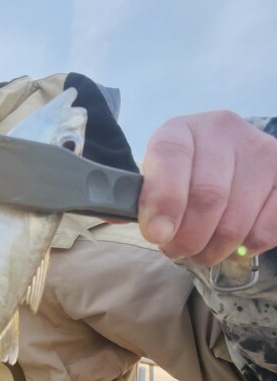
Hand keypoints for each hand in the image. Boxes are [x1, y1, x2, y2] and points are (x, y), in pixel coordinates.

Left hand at [138, 110, 276, 264]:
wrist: (230, 160)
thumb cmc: (182, 175)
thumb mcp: (153, 177)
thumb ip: (134, 197)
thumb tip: (118, 214)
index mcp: (181, 129)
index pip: (171, 158)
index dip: (164, 201)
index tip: (157, 234)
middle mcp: (224, 130)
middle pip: (209, 196)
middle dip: (187, 237)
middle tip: (176, 251)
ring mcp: (261, 151)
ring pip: (237, 221)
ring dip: (213, 249)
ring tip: (200, 250)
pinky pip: (266, 231)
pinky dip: (243, 248)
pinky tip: (230, 243)